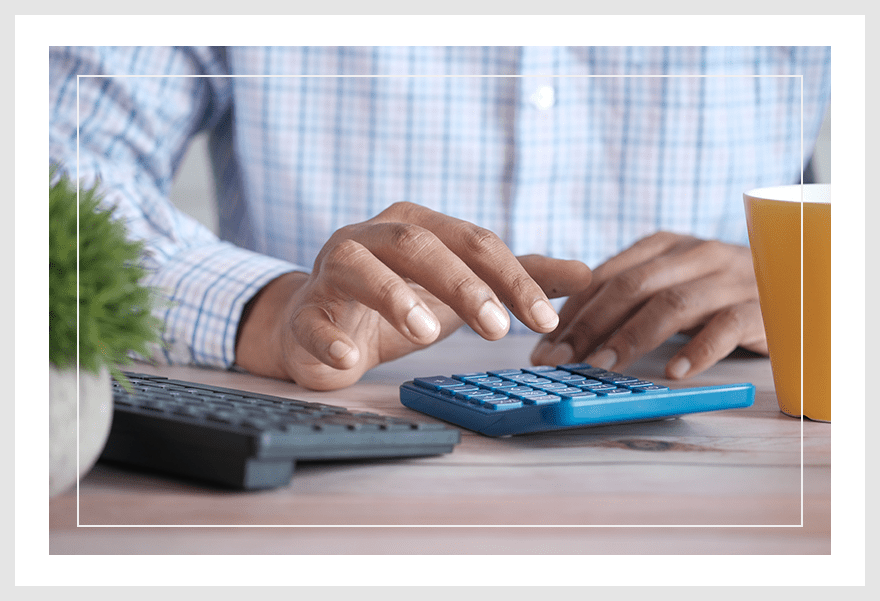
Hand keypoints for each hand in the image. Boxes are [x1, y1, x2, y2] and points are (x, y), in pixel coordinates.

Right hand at [235, 202, 591, 389]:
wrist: (322, 326)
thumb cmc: (399, 301)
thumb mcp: (463, 288)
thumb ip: (518, 278)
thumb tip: (588, 274)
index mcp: (418, 226)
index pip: (474, 241)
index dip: (512, 278)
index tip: (544, 320)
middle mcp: (373, 236)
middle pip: (419, 244)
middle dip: (462, 283)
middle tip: (497, 330)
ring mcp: (332, 270)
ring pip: (359, 266)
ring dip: (393, 296)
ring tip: (427, 332)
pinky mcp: (305, 311)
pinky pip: (311, 320)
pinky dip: (328, 339)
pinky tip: (350, 361)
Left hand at [530, 232, 767, 378]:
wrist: (790, 284)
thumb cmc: (712, 292)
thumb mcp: (667, 283)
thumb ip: (625, 297)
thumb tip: (563, 331)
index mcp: (663, 246)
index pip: (606, 276)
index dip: (571, 311)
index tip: (544, 346)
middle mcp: (693, 254)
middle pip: (632, 286)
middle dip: (589, 324)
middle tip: (561, 360)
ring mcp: (728, 278)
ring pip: (672, 303)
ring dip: (632, 337)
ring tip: (603, 367)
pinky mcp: (759, 306)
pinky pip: (726, 326)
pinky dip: (698, 350)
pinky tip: (674, 373)